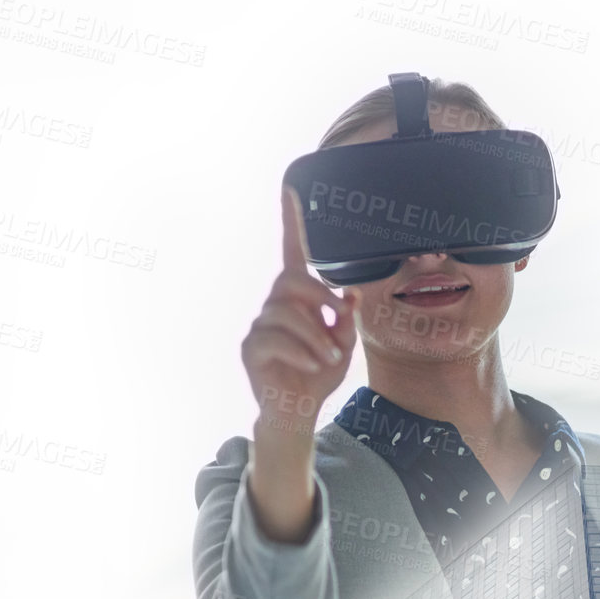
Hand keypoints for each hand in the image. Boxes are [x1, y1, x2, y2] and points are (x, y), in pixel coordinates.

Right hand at [241, 187, 360, 434]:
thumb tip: (348, 295)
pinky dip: (301, 351)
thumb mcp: (342, 346)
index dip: (292, 222)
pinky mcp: (251, 348)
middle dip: (319, 298)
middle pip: (292, 281)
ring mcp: (260, 326)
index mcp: (297, 298)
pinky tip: (314, 366)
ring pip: (287, 313)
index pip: (292, 252)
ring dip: (316, 336)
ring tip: (329, 359)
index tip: (291, 188)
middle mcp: (275, 305)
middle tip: (338, 322)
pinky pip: (275, 338)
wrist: (298, 409)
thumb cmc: (319, 374)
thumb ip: (346, 321)